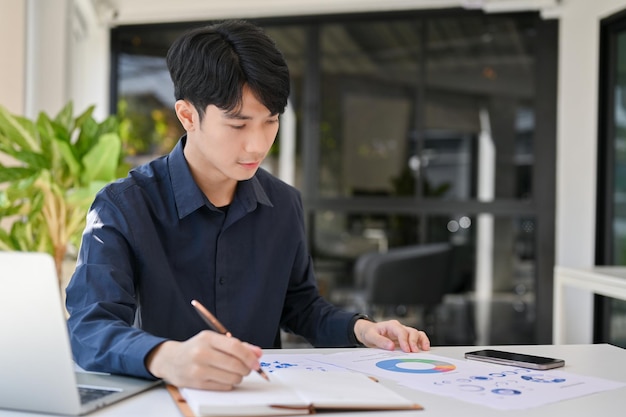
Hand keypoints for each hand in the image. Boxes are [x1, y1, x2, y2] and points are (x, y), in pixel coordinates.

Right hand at [145, 330, 262, 389]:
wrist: (170, 360)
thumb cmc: (196, 348)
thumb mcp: (214, 340)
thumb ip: (238, 345)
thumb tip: (257, 353)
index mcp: (207, 338)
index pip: (235, 347)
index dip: (249, 356)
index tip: (256, 362)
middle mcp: (202, 353)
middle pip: (235, 364)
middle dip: (246, 368)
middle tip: (247, 368)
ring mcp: (198, 369)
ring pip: (232, 377)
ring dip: (238, 377)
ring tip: (234, 372)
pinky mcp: (197, 383)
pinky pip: (224, 386)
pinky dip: (229, 383)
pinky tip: (224, 377)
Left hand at [353, 319, 429, 352]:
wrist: (368, 332)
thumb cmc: (370, 333)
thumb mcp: (370, 336)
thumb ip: (380, 341)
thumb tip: (391, 347)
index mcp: (391, 325)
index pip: (401, 331)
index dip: (404, 340)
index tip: (406, 349)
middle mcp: (399, 328)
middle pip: (411, 331)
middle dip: (414, 341)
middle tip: (414, 352)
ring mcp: (403, 332)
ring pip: (416, 333)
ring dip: (421, 341)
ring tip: (424, 349)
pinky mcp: (406, 338)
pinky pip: (417, 338)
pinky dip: (422, 342)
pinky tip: (424, 348)